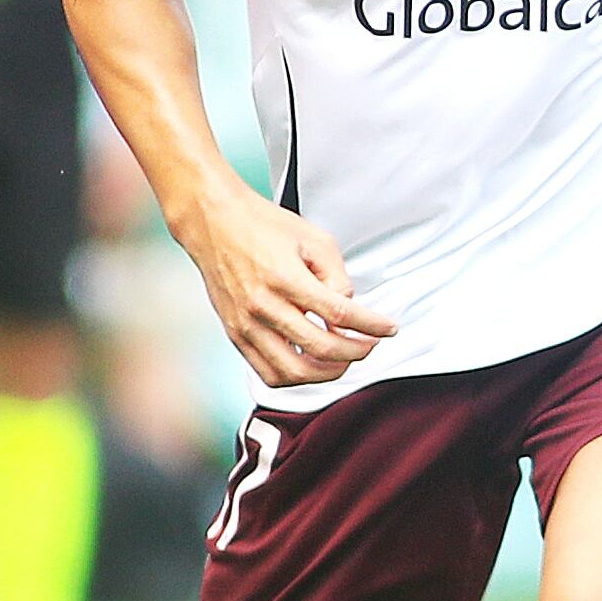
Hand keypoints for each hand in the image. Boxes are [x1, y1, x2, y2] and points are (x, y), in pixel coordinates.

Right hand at [182, 192, 395, 387]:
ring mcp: (246, 324)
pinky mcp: (235, 335)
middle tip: (369, 345)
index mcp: (285, 278)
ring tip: (343, 360)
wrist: (213, 222)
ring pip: (293, 372)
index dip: (371, 326)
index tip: (388, 329)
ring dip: (327, 373)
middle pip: (321, 348)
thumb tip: (347, 310)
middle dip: (356, 352)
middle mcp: (263, 306)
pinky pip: (267, 373)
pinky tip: (311, 366)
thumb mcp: (313, 238)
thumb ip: (336, 276)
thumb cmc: (262, 225)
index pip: (340, 313)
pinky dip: (295, 378)